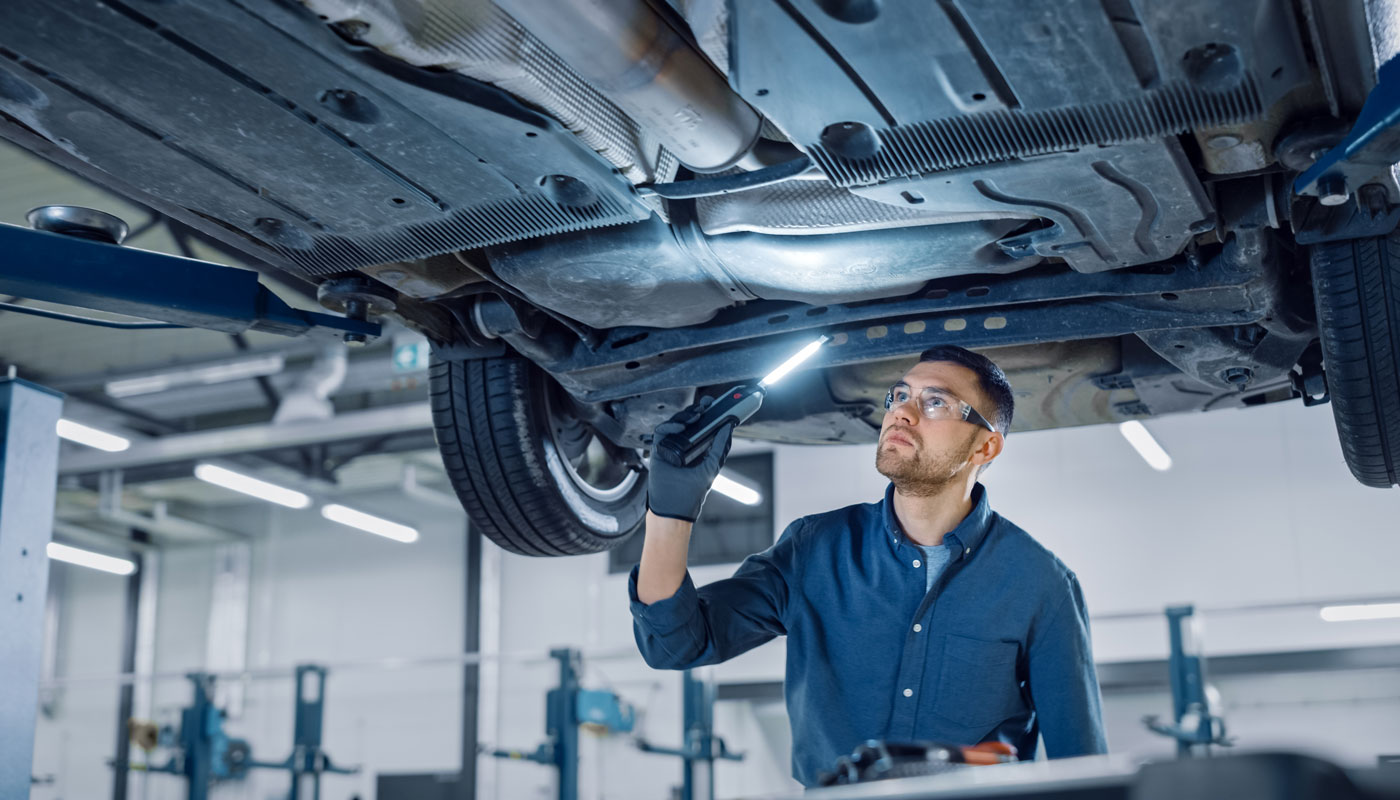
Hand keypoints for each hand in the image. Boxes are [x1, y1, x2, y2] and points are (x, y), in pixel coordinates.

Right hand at [646, 397, 735, 522]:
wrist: (671, 510)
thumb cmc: (690, 495)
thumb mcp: (709, 468)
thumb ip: (719, 449)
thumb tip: (728, 429)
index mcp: (697, 451)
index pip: (702, 428)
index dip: (709, 416)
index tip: (716, 406)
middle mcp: (683, 448)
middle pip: (688, 423)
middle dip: (697, 412)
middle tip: (707, 405)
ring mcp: (670, 449)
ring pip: (675, 424)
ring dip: (685, 417)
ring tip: (695, 416)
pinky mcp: (658, 451)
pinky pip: (661, 432)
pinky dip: (670, 427)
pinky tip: (680, 428)